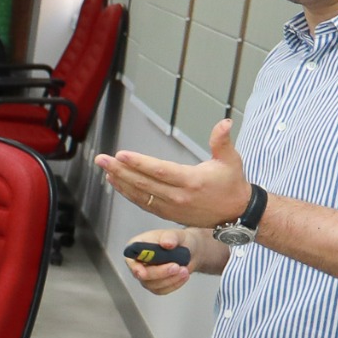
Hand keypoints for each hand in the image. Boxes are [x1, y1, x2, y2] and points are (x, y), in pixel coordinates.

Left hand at [94, 119, 253, 227]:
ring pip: (140, 194)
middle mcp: (179, 196)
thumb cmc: (232, 183)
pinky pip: (143, 203)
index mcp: (192, 181)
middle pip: (144, 182)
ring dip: (120, 181)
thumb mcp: (231, 160)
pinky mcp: (167, 214)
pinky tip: (116, 182)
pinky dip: (127, 193)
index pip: (160, 171)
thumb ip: (222, 141)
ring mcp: (171, 208)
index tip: (120, 154)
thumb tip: (225, 122)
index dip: (138, 163)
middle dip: (120, 169)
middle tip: (101, 158)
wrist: (235, 213)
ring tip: (105, 168)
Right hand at [124, 228, 196, 295]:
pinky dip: (174, 284)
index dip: (135, 267)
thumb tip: (166, 243)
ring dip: (170, 279)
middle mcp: (137, 263)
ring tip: (185, 270)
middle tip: (176, 267)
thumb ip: (170, 237)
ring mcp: (145, 276)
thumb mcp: (176, 234)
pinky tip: (183, 276)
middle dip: (160, 273)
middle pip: (142, 275)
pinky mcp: (155, 285)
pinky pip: (162, 290)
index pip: (130, 259)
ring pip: (153, 284)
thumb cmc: (178, 240)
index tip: (143, 272)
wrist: (189, 250)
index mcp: (136, 247)